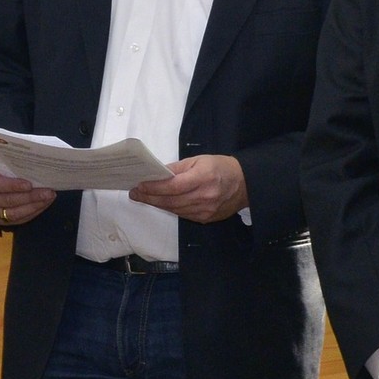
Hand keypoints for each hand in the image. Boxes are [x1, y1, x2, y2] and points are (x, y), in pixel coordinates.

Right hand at [0, 162, 55, 226]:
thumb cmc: (3, 167)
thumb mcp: (5, 162)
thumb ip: (16, 164)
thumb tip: (38, 162)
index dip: (13, 185)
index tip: (29, 185)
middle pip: (8, 200)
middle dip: (30, 197)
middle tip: (48, 192)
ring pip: (14, 213)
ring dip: (35, 206)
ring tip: (49, 198)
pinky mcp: (0, 220)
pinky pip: (19, 219)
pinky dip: (34, 212)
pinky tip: (44, 204)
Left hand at [129, 154, 247, 222]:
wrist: (244, 185)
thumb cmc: (221, 167)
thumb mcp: (200, 160)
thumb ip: (177, 168)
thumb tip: (157, 173)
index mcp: (204, 177)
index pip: (173, 186)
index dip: (154, 187)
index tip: (140, 184)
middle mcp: (205, 196)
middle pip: (171, 200)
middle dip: (150, 197)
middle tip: (135, 193)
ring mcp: (205, 210)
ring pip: (174, 209)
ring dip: (157, 204)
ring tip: (143, 197)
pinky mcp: (206, 219)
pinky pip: (182, 214)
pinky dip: (170, 208)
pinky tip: (161, 202)